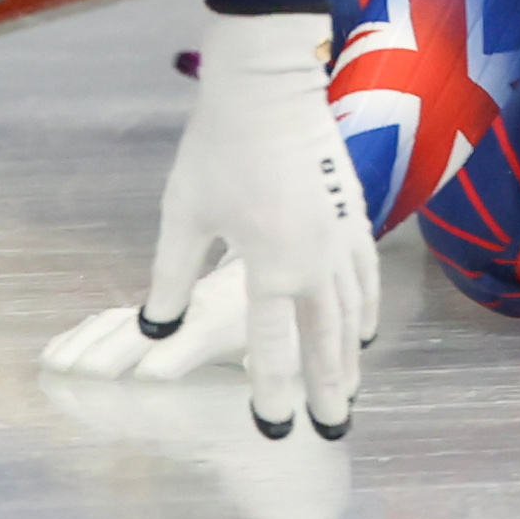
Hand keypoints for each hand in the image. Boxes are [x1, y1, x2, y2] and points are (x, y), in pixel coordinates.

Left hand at [43, 9, 375, 438]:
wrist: (269, 88)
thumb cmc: (218, 148)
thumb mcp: (184, 216)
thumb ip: (171, 277)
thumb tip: (154, 328)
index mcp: (270, 267)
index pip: (272, 347)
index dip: (272, 393)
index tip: (273, 430)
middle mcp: (315, 263)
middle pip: (324, 341)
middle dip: (326, 388)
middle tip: (331, 428)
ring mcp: (342, 239)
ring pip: (350, 314)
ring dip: (348, 356)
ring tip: (347, 391)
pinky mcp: (353, 214)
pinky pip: (365, 278)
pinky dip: (365, 309)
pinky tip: (363, 328)